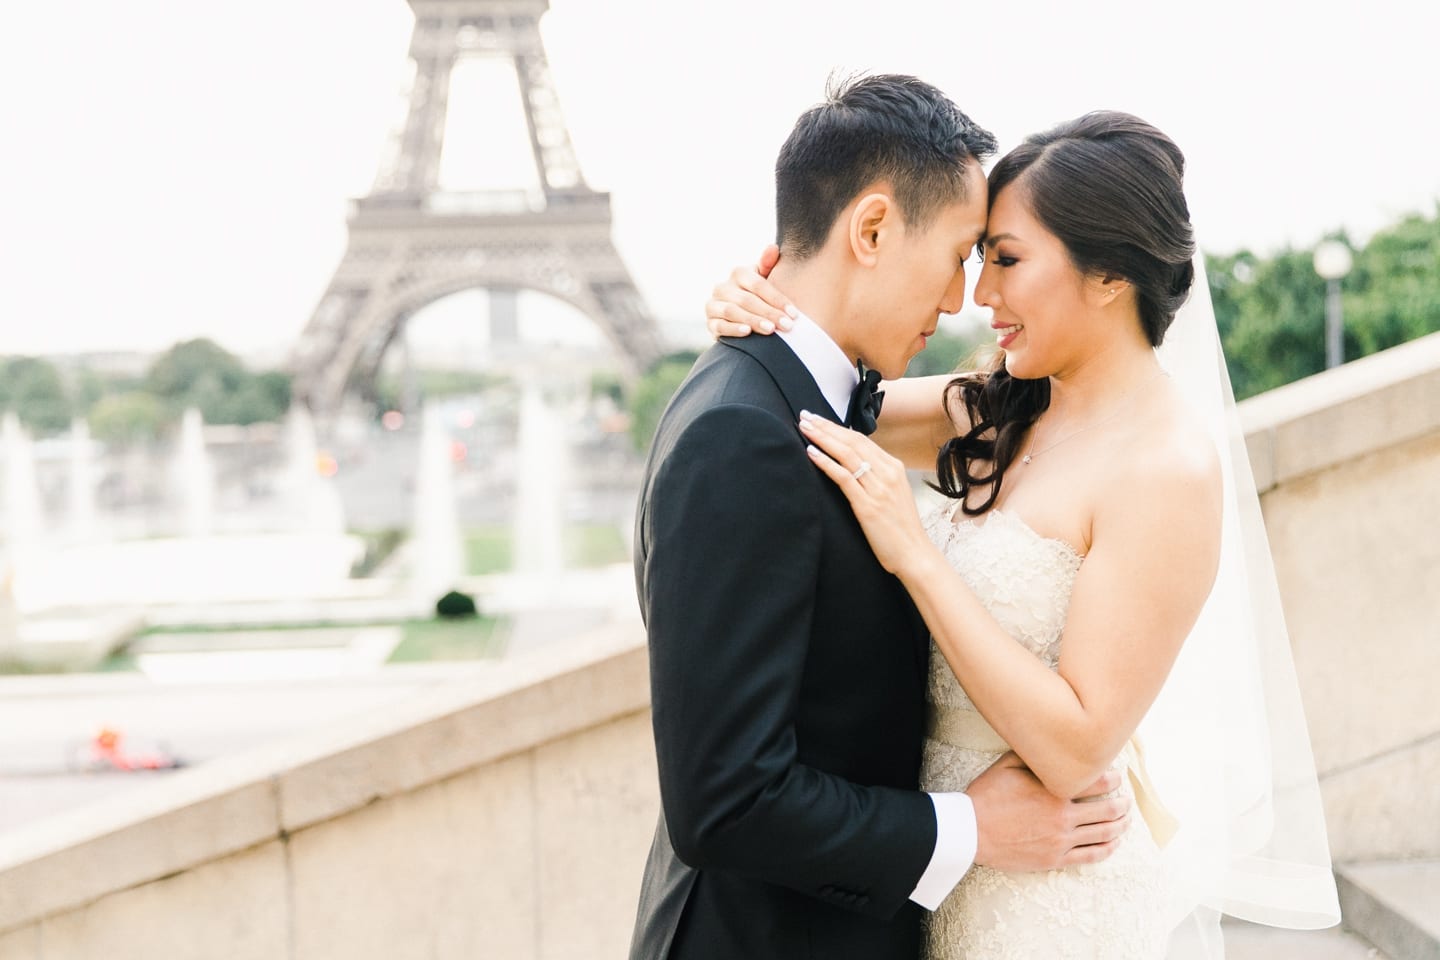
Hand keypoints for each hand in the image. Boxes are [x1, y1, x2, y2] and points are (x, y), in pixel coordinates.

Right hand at [705, 244, 794, 338]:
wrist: (740, 316)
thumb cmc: (759, 295)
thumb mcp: (764, 279)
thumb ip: (768, 264)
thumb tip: (772, 248)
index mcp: (738, 273)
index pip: (759, 285)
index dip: (777, 299)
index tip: (794, 313)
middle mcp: (722, 287)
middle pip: (747, 300)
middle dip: (769, 313)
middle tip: (787, 326)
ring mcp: (714, 305)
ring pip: (733, 312)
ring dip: (753, 321)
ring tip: (771, 330)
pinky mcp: (710, 323)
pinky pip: (720, 326)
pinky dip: (733, 329)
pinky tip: (747, 332)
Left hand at [798, 412, 927, 575]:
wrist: (914, 553)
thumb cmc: (901, 528)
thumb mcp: (893, 494)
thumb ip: (877, 477)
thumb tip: (855, 465)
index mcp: (894, 467)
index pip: (861, 440)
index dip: (837, 428)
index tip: (819, 420)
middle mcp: (887, 473)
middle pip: (852, 442)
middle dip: (826, 427)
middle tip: (805, 416)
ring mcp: (878, 488)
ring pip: (846, 454)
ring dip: (822, 438)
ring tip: (804, 427)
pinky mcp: (868, 505)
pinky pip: (844, 477)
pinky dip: (826, 462)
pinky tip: (812, 452)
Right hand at [968, 752, 1130, 871]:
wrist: (970, 831)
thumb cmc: (987, 796)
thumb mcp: (1007, 765)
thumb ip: (1034, 755)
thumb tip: (1053, 744)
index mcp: (1054, 791)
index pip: (1099, 782)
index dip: (1114, 777)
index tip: (1117, 775)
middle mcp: (1063, 816)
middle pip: (1108, 810)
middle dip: (1122, 803)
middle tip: (1126, 799)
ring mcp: (1061, 840)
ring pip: (1104, 834)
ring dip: (1121, 825)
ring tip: (1126, 819)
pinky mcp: (1055, 859)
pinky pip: (1091, 856)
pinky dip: (1108, 848)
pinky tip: (1114, 842)